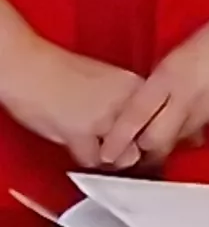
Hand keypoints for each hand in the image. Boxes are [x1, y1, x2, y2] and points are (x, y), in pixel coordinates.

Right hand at [0, 35, 144, 171]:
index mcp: (137, 85)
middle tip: (121, 149)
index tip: (144, 140)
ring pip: (125, 156)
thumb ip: (126, 102)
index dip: (151, 134)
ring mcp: (105, 118)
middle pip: (148, 141)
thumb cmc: (60, 71)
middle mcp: (127, 101)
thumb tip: (138, 127)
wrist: (29, 67)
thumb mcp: (108, 81)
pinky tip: (79, 146)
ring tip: (98, 147)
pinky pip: (94, 159)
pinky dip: (86, 158)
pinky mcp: (81, 132)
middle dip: (135, 149)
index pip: (162, 120)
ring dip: (111, 157)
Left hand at [104, 20, 208, 167]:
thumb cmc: (208, 43)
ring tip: (187, 113)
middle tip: (144, 152)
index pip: (135, 116)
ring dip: (179, 133)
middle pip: (158, 140)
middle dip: (148, 150)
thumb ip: (157, 92)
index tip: (106, 155)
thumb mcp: (171, 63)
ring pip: (185, 138)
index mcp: (167, 79)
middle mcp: (187, 98)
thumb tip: (145, 119)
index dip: (119, 139)